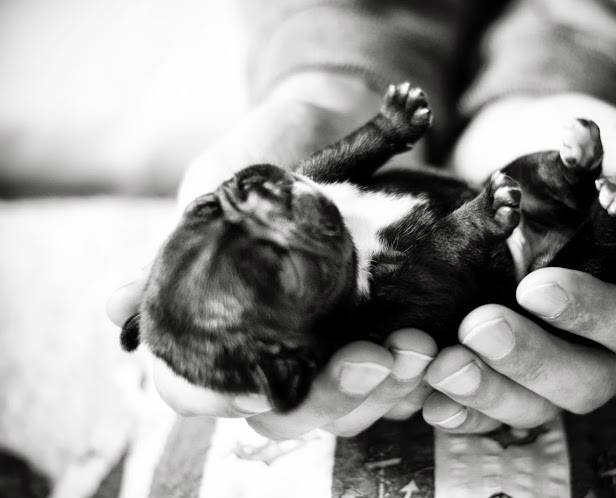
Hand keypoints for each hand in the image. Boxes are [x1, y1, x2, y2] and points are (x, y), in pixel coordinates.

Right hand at [106, 72, 433, 438]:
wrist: (323, 119)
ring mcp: (332, 341)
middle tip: (375, 360)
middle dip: (336, 398)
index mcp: (227, 329)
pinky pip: (402, 376)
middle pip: (295, 413)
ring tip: (416, 351)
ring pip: (354, 407)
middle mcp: (279, 347)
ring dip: (388, 390)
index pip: (212, 397)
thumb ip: (171, 253)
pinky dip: (419, 374)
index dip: (227, 403)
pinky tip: (436, 353)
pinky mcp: (382, 326)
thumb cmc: (257, 160)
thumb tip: (111, 307)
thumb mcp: (211, 195)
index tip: (259, 386)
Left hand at [421, 93, 615, 431]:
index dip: (591, 314)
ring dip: (489, 392)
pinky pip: (492, 407)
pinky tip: (428, 401)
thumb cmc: (580, 151)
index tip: (534, 287)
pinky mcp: (507, 365)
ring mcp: (556, 358)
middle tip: (478, 327)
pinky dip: (462, 410)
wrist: (516, 151)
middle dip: (531, 359)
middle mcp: (607, 339)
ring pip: (537, 404)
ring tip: (442, 367)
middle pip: (588, 379)